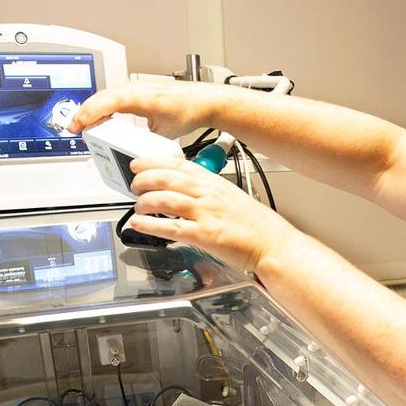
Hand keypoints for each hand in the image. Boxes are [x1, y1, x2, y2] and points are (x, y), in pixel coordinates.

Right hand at [67, 82, 216, 139]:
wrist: (202, 100)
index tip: (78, 126)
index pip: (107, 102)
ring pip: (105, 97)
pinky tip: (99, 120)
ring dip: (92, 110)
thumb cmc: (187, 110)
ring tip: (81, 126)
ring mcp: (134, 90)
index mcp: (139, 96)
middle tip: (74, 130)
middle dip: (84, 114)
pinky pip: (113, 99)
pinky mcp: (136, 93)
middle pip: (100, 99)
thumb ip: (146, 144)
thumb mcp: (164, 132)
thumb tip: (133, 159)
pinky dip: (102, 108)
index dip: (89, 114)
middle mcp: (134, 89)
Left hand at [130, 159, 298, 276]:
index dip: (153, 162)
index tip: (138, 164)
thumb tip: (184, 190)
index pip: (177, 165)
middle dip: (144, 180)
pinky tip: (139, 224)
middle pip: (167, 179)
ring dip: (145, 201)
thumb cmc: (254, 224)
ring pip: (165, 199)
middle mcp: (207, 194)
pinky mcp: (204, 235)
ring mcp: (205, 213)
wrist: (271, 243)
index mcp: (213, 182)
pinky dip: (150, 224)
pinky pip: (170, 227)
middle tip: (134, 185)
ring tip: (137, 205)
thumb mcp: (229, 196)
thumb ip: (206, 190)